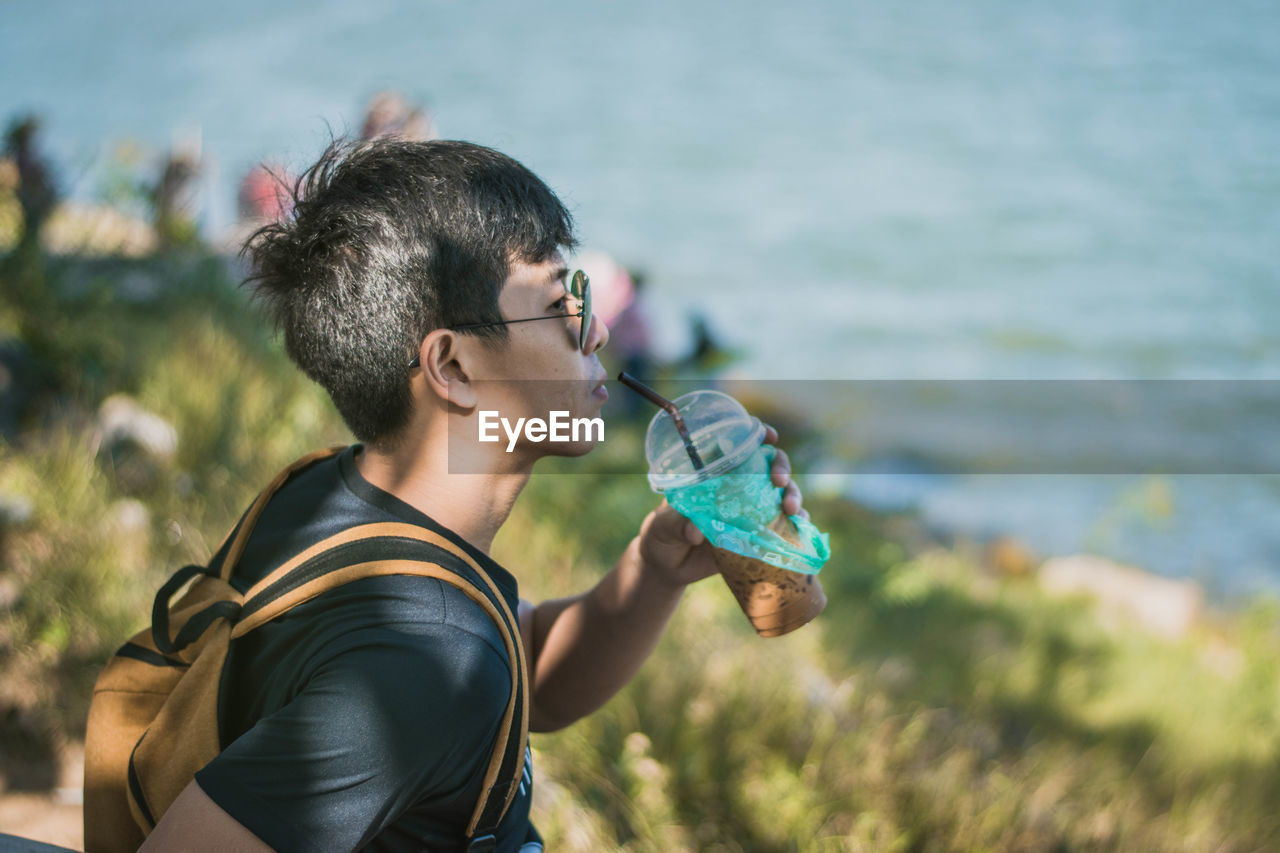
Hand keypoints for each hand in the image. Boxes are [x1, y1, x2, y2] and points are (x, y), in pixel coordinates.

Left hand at [635, 422, 806, 587]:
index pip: (740, 445)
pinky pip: (783, 526)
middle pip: (769, 466)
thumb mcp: (662, 525)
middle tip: (778, 481)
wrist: (667, 567)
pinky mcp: (757, 535)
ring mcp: (750, 510)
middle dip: (782, 467)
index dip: (758, 434)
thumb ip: (677, 523)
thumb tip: (696, 531)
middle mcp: (737, 487)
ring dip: (793, 496)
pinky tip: (800, 526)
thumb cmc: (661, 534)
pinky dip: (797, 524)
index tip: (769, 437)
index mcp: (714, 474)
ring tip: (790, 509)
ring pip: (782, 494)